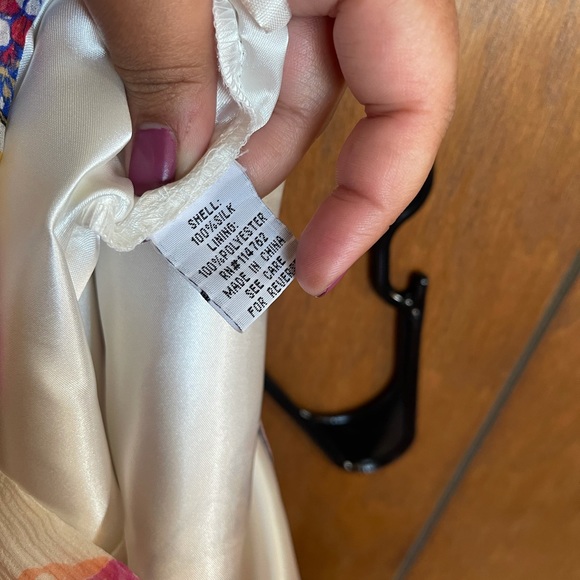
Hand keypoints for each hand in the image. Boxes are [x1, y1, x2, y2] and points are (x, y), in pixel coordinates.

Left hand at [83, 0, 457, 296]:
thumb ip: (169, 62)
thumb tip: (169, 166)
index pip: (414, 103)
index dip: (372, 201)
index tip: (316, 267)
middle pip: (339, 107)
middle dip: (267, 171)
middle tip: (208, 226)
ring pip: (287, 87)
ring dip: (228, 140)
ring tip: (172, 177)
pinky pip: (253, 55)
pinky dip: (211, 97)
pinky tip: (170, 120)